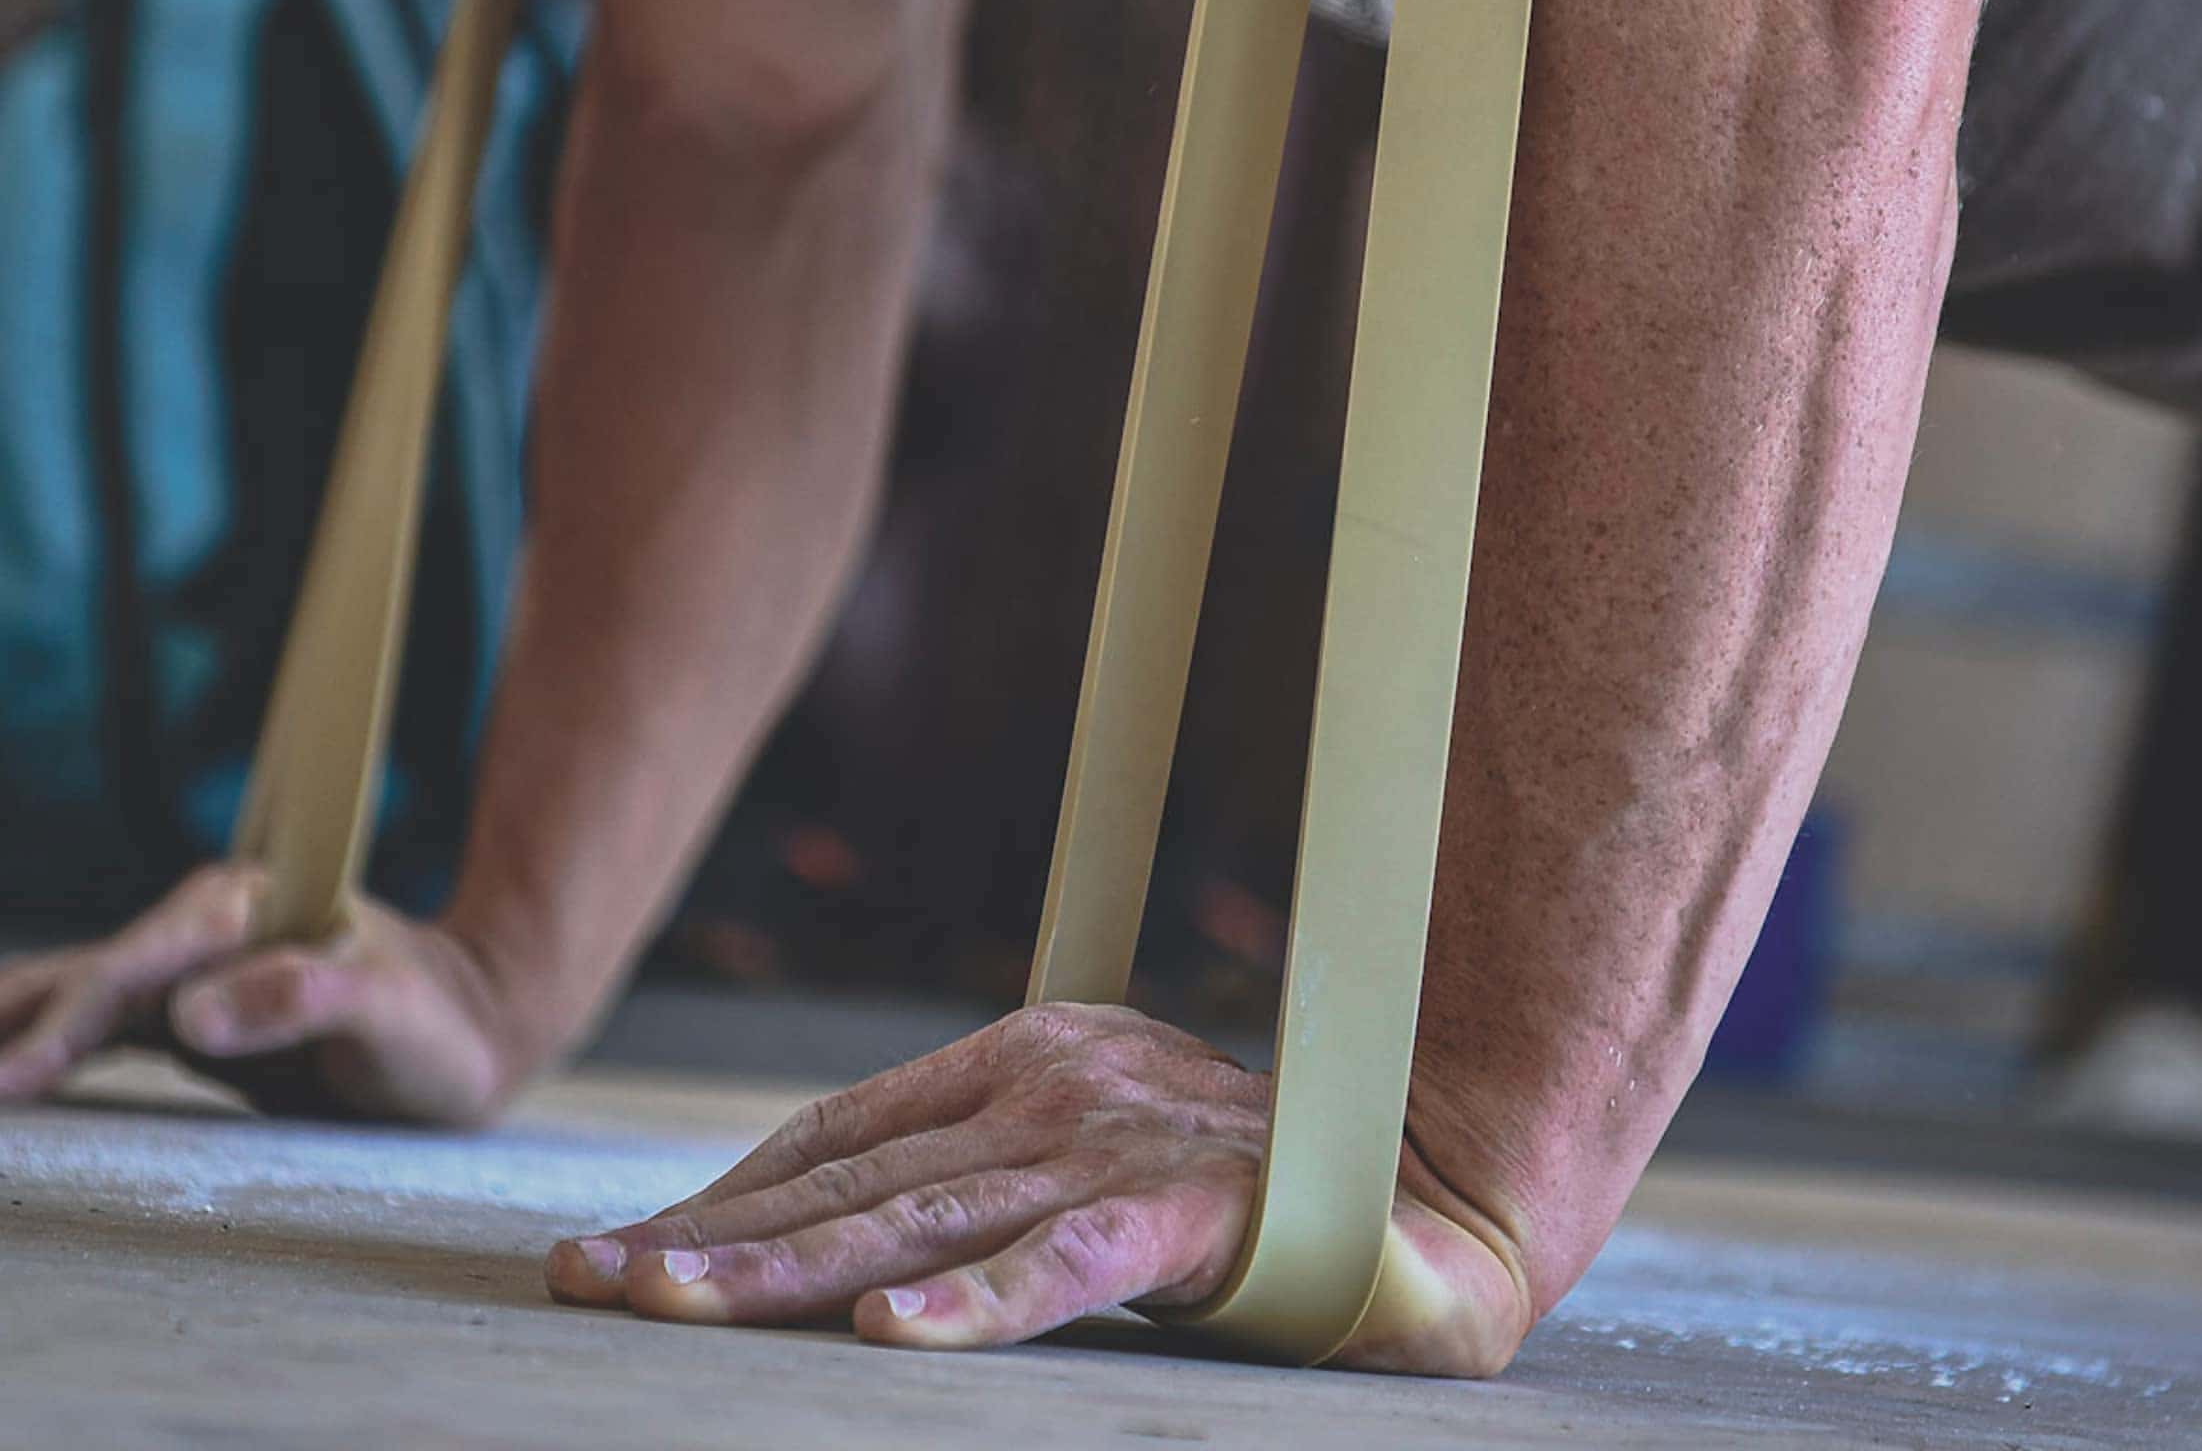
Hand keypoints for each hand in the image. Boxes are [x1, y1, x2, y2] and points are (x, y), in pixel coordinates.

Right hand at [0, 862, 529, 1124]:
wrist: (470, 1033)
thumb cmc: (439, 1027)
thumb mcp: (391, 1014)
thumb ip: (306, 999)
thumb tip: (192, 1013)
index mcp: (259, 907)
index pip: (148, 960)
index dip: (78, 1014)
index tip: (21, 1069)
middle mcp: (216, 927)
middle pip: (100, 972)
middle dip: (22, 1020)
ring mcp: (196, 971)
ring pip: (83, 990)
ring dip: (14, 1024)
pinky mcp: (188, 1016)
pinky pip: (98, 1026)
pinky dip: (42, 1043)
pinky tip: (1, 1067)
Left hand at [547, 1002, 1536, 1374]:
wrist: (1424, 1175)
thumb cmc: (1245, 1177)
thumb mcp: (1094, 1154)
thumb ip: (990, 1175)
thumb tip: (863, 1245)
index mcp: (1026, 1054)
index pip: (843, 1133)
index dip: (729, 1194)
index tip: (625, 1251)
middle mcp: (1052, 1084)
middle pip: (851, 1177)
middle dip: (709, 1240)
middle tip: (582, 1284)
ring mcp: (1113, 1144)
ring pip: (921, 1221)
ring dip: (785, 1272)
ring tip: (666, 1308)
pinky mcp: (1184, 1216)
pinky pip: (1066, 1269)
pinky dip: (981, 1304)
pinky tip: (899, 1341)